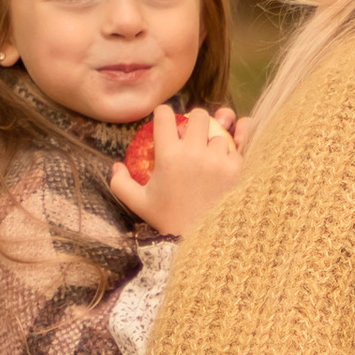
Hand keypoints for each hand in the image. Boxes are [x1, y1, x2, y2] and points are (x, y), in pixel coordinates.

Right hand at [112, 103, 242, 238]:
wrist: (199, 241)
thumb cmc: (167, 219)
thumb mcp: (138, 203)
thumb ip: (120, 183)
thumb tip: (116, 165)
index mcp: (168, 156)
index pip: (165, 116)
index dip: (163, 114)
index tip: (165, 119)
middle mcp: (193, 153)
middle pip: (199, 115)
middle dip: (194, 121)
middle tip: (192, 134)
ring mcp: (217, 160)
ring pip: (219, 134)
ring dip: (213, 141)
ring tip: (208, 156)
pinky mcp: (236, 169)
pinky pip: (238, 146)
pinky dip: (234, 148)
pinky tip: (230, 149)